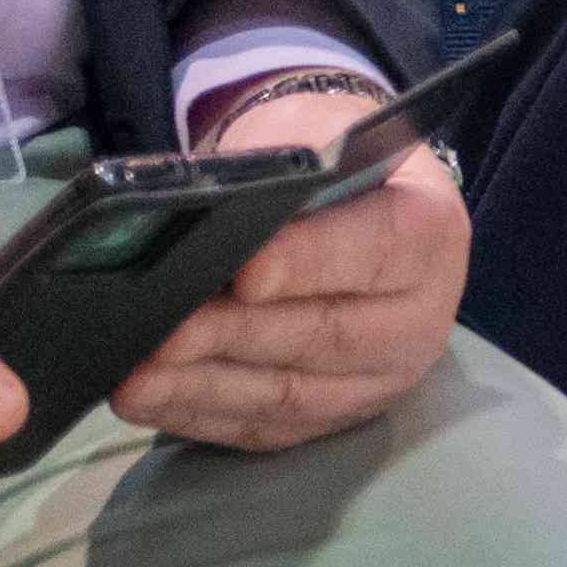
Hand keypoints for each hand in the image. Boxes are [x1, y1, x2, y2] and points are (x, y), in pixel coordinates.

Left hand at [107, 79, 464, 450]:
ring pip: (291, 393)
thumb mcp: (309, 138)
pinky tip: (151, 400)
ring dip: (206, 388)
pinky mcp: (334, 416)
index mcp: (430, 231)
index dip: (311, 264)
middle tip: (165, 333)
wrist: (346, 198)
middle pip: (327, 334)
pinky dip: (202, 415)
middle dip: (237, 335)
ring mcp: (380, 375)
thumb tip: (204, 221)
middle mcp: (421, 314)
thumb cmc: (324, 159)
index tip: (246, 274)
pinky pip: (265, 427)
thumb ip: (273, 179)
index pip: (377, 251)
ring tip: (136, 378)